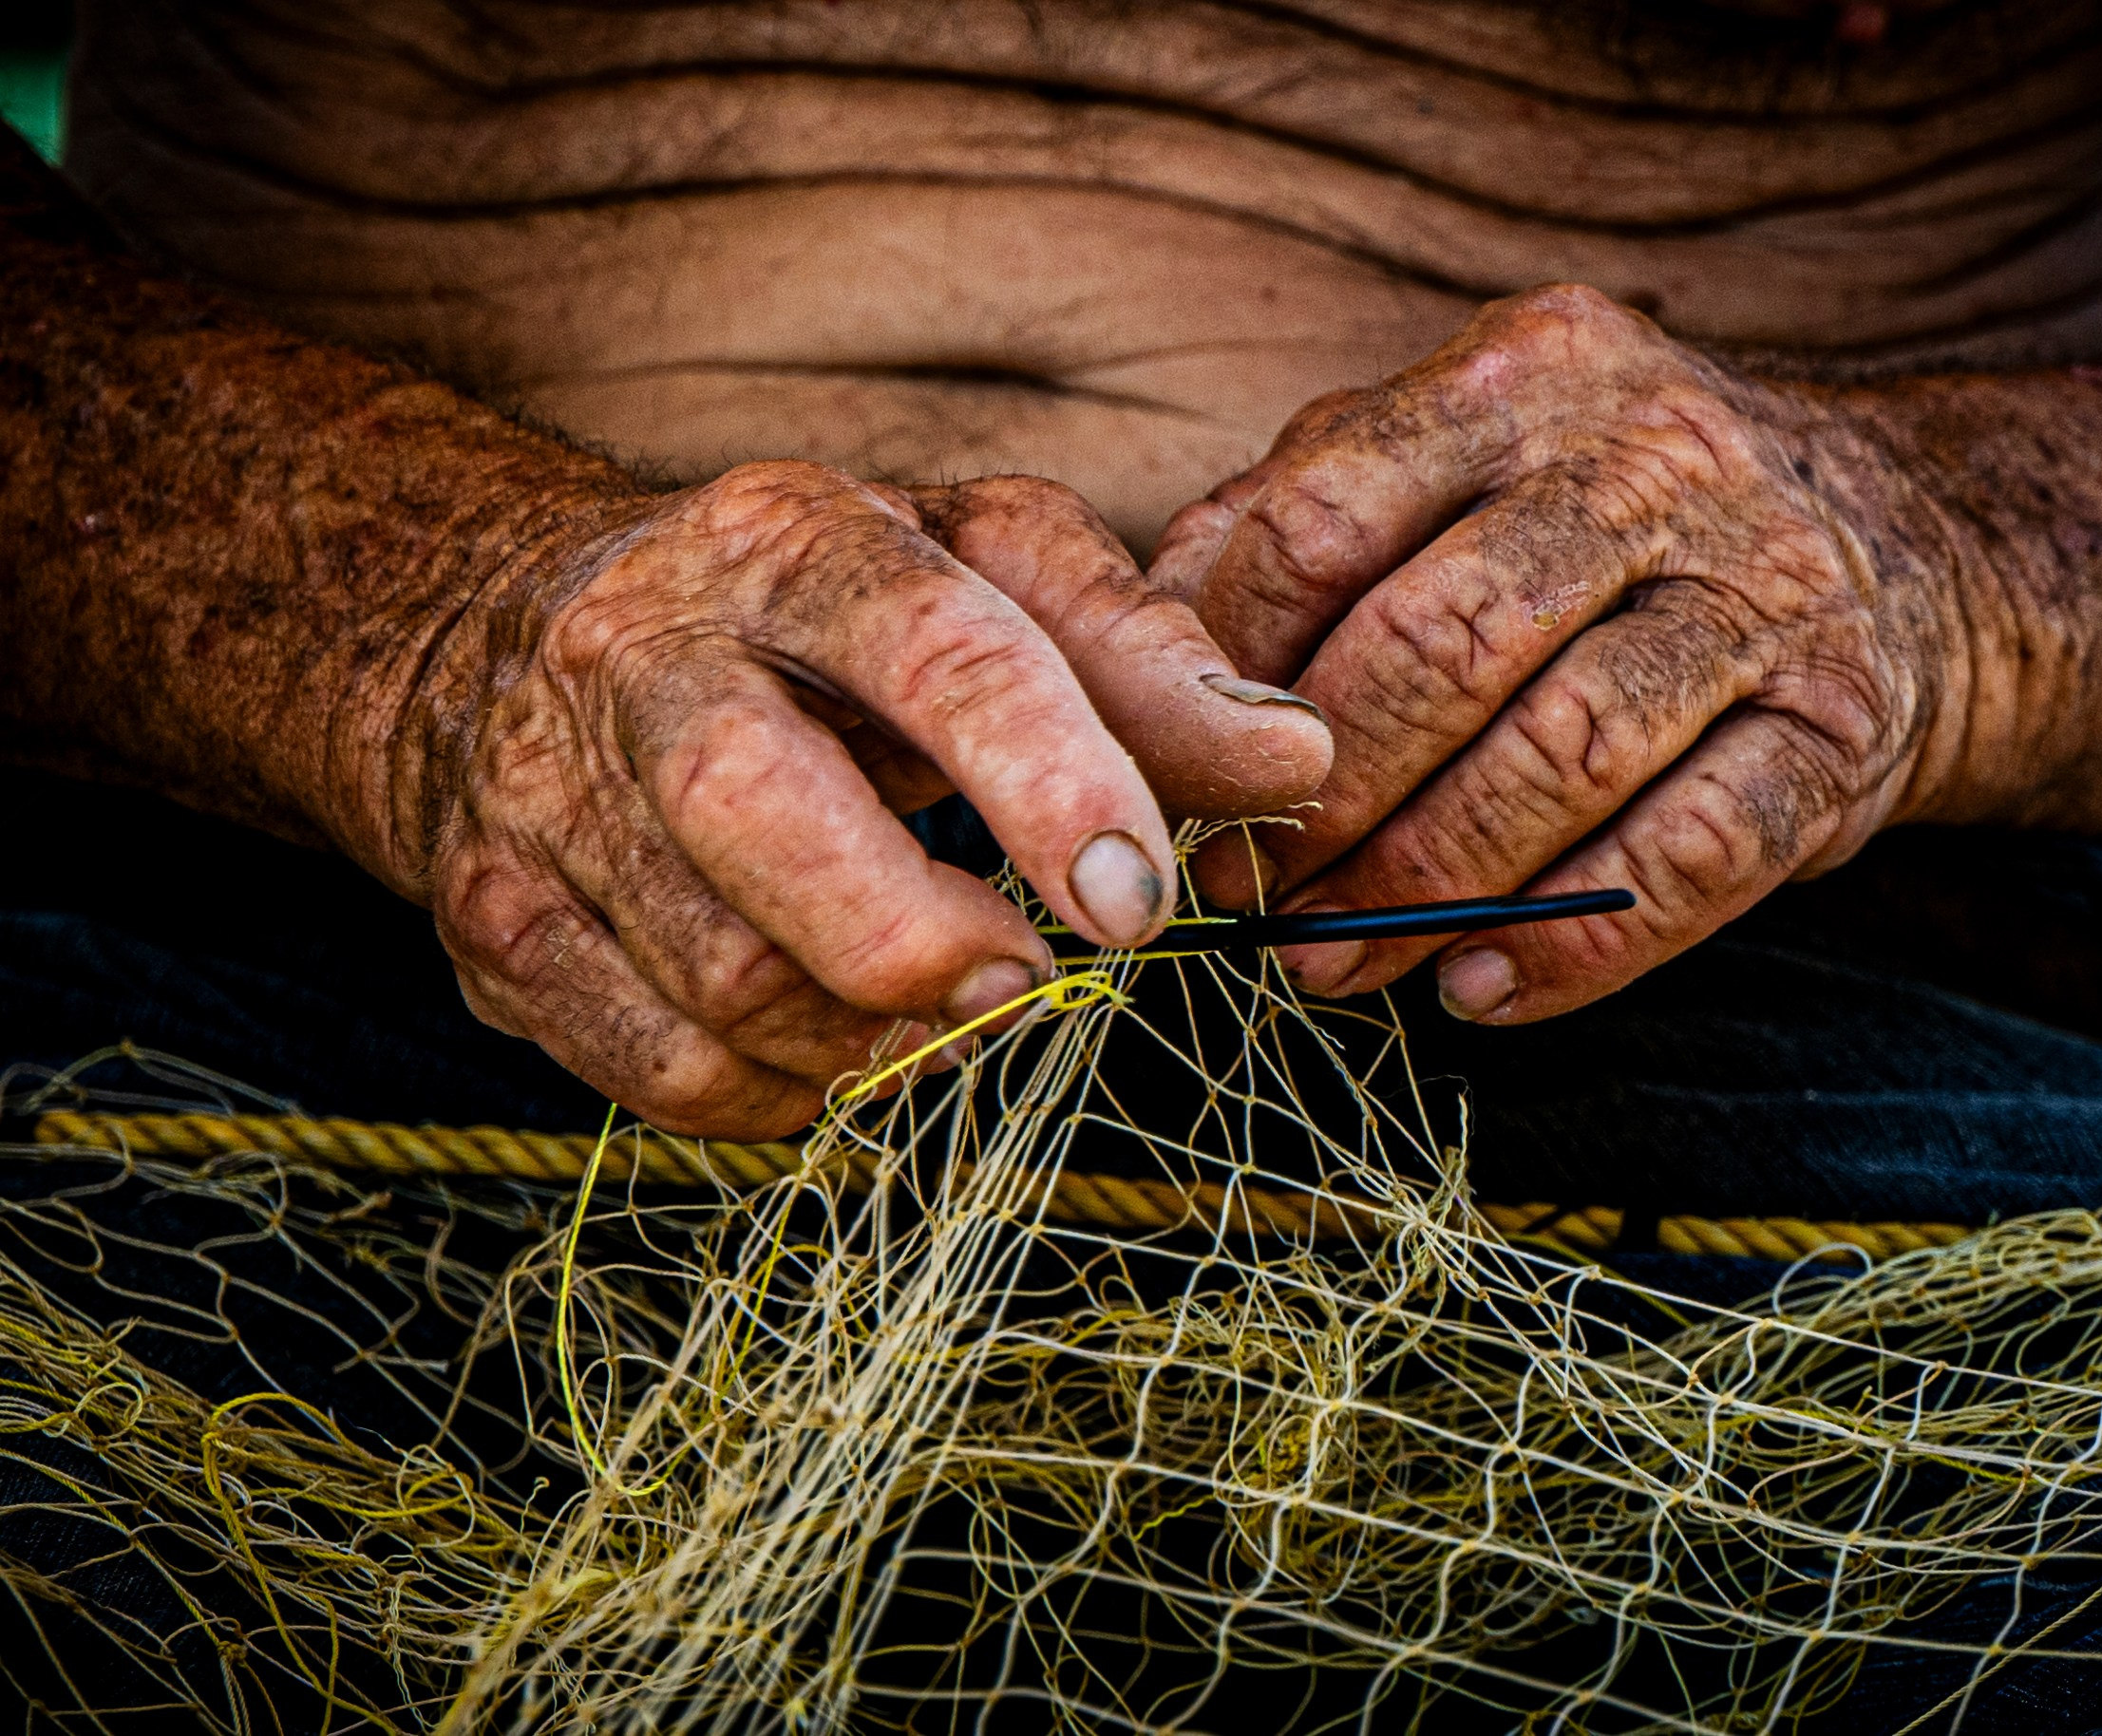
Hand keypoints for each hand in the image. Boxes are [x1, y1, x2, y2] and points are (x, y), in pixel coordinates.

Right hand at [393, 463, 1331, 1134]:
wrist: (511, 630)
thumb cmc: (812, 616)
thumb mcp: (977, 575)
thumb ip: (1142, 657)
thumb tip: (1295, 763)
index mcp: (789, 539)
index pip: (931, 644)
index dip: (1048, 777)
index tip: (1141, 900)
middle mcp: (641, 649)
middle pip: (765, 815)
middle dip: (922, 938)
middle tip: (1024, 978)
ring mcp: (540, 791)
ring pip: (725, 980)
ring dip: (875, 1033)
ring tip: (937, 989)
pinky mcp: (494, 923)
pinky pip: (667, 1073)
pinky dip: (786, 1091)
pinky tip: (830, 1032)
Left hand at [1155, 285, 1970, 1023]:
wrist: (1901, 540)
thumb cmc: (1608, 518)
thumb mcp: (1461, 458)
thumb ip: (1304, 519)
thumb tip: (1141, 647)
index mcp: (1516, 378)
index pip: (1318, 523)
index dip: (1220, 678)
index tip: (1170, 788)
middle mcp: (1648, 457)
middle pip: (1438, 643)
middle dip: (1317, 799)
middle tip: (1245, 897)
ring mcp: (1762, 586)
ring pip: (1565, 752)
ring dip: (1424, 884)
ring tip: (1331, 963)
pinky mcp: (1844, 721)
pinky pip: (1700, 852)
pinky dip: (1576, 943)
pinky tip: (1481, 989)